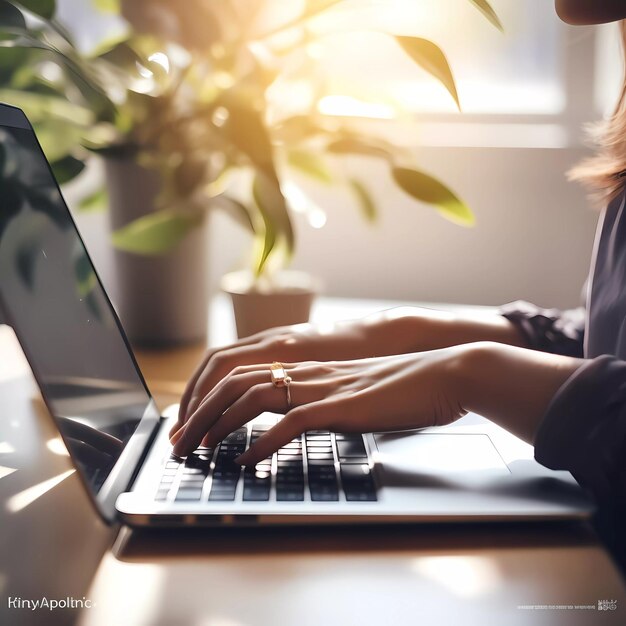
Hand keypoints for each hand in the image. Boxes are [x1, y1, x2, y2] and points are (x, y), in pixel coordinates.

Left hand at [172, 308, 523, 437]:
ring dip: (217, 426)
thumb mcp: (351, 392)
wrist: (443, 375)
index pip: (243, 373)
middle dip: (198, 412)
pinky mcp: (341, 406)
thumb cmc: (401, 388)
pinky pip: (290, 423)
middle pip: (234, 382)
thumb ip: (322, 401)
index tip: (191, 423)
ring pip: (252, 397)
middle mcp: (307, 373)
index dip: (209, 396)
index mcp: (307, 370)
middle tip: (177, 442)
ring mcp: (322, 387)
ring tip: (198, 451)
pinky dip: (262, 443)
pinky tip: (247, 461)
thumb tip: (297, 420)